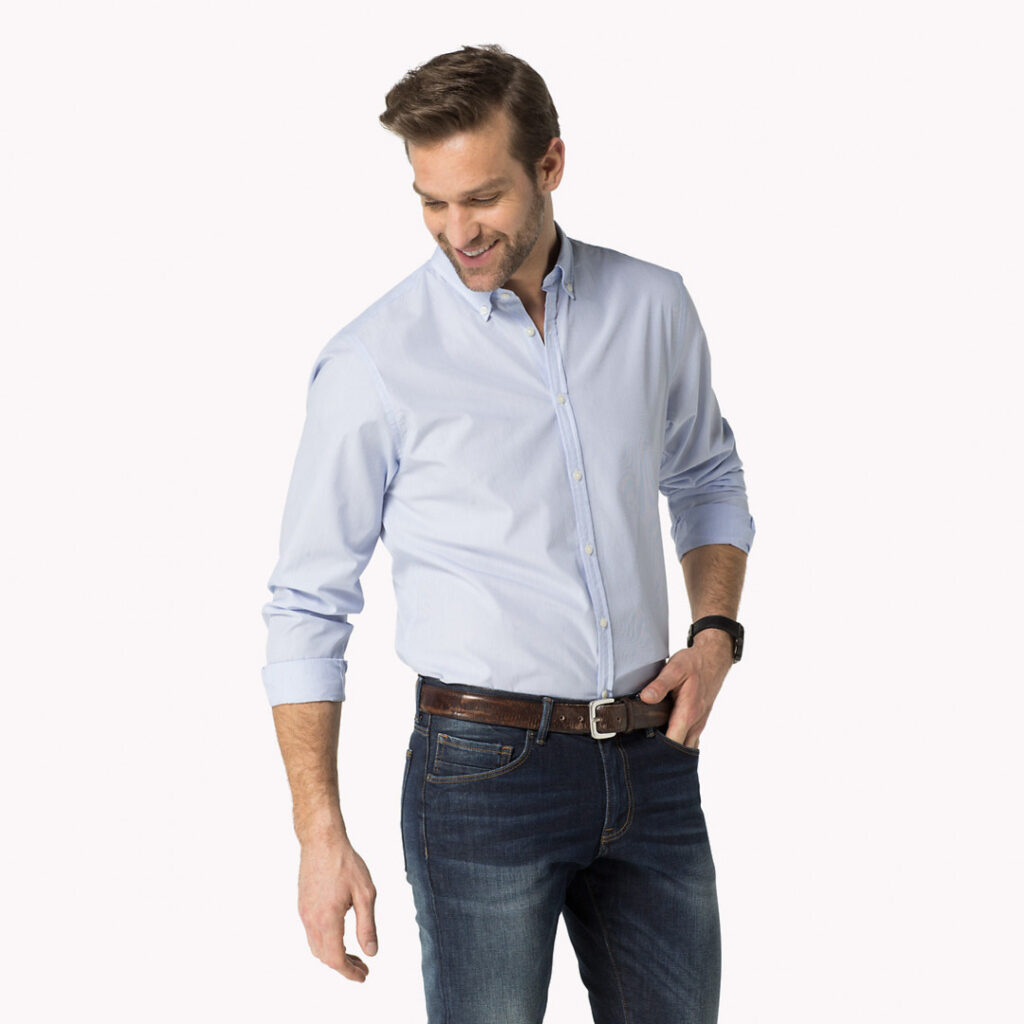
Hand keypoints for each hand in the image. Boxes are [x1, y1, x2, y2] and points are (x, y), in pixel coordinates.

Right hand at [297, 835, 377, 980]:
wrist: (321, 840)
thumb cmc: (345, 862)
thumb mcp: (365, 893)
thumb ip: (367, 925)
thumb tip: (371, 952)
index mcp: (327, 919)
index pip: (336, 959)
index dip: (350, 972)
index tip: (364, 976)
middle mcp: (311, 920)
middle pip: (325, 957)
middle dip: (344, 966)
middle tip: (363, 967)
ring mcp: (304, 913)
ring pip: (316, 947)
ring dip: (334, 955)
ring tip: (354, 954)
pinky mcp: (303, 905)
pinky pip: (312, 934)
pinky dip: (326, 943)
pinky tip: (341, 935)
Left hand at [638, 632, 733, 746]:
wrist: (713, 660)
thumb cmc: (694, 664)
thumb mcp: (675, 668)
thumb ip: (660, 685)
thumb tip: (646, 698)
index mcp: (687, 713)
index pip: (673, 743)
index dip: (658, 751)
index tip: (644, 751)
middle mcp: (695, 723)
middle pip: (679, 750)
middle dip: (663, 754)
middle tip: (643, 750)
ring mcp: (698, 724)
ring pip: (685, 746)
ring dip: (670, 749)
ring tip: (651, 745)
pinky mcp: (698, 722)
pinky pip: (689, 739)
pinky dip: (677, 742)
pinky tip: (663, 735)